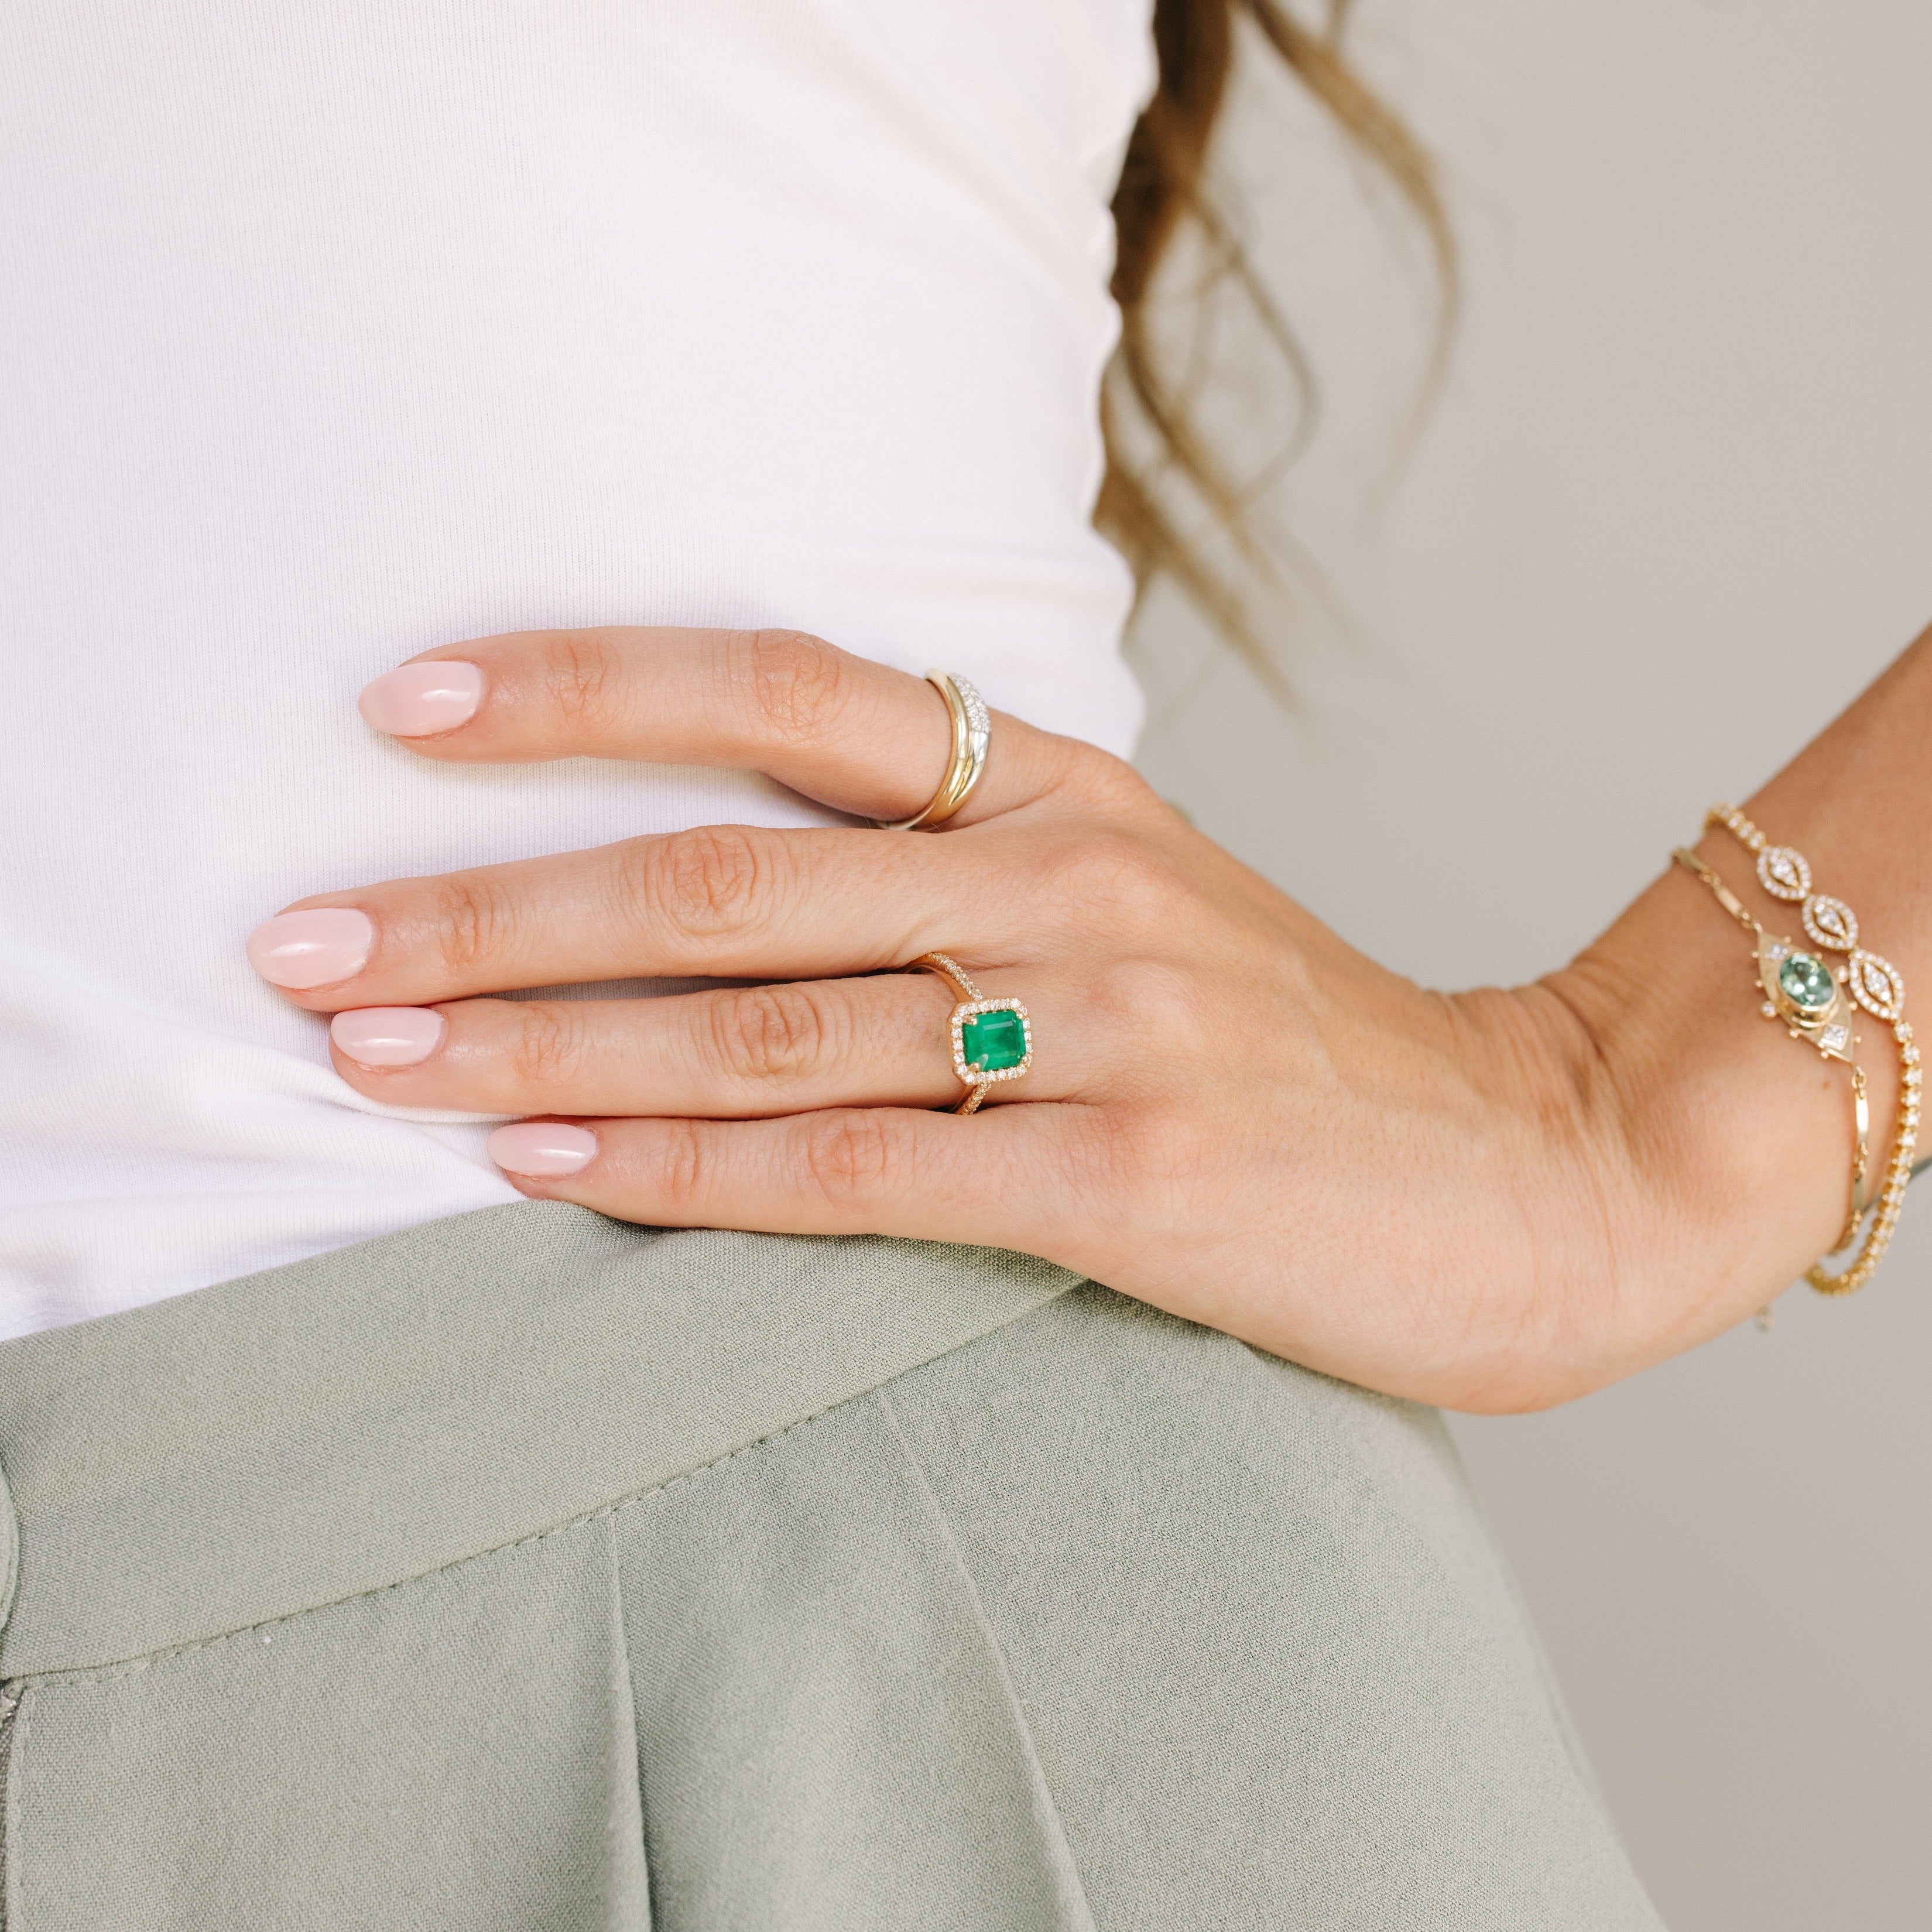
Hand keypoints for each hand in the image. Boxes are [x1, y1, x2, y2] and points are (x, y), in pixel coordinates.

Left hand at [246, 627, 1869, 1411]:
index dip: (588, 685)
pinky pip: (852, 1166)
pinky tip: (544, 1158)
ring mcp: (1101, 1023)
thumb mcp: (1144, 896)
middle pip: (727, 863)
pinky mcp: (1130, 1175)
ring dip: (542, 1034)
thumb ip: (970, 865)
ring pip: (762, 1018)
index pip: (787, 689)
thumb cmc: (1309, 1039)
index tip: (410, 706)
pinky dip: (681, 1163)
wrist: (1535, 1159)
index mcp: (1068, 788)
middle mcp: (1069, 878)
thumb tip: (736, 892)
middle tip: (310, 940)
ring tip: (372, 1055)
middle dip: (491, 902)